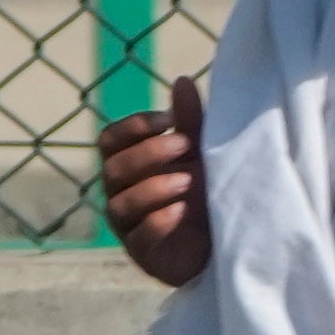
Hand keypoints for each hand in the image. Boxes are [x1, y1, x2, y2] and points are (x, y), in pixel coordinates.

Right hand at [102, 75, 211, 287]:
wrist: (224, 241)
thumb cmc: (204, 190)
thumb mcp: (200, 152)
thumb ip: (189, 121)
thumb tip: (182, 80)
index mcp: (127, 164)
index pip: (110, 139)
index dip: (133, 127)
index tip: (167, 120)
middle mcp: (120, 193)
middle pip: (114, 167)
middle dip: (149, 154)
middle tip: (184, 146)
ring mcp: (129, 225)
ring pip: (121, 203)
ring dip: (154, 188)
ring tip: (187, 181)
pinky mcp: (144, 254)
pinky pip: (140, 238)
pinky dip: (158, 222)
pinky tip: (181, 211)